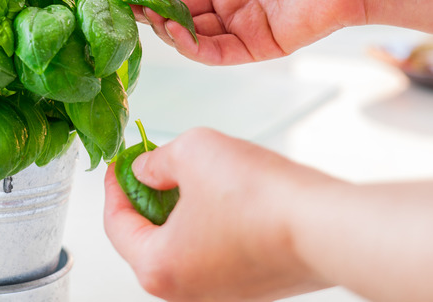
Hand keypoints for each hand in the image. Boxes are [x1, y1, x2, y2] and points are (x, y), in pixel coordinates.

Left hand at [104, 127, 334, 300]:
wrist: (326, 226)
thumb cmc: (259, 198)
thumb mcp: (190, 152)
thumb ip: (156, 161)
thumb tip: (146, 169)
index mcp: (158, 267)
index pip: (116, 224)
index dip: (115, 186)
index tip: (121, 162)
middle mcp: (185, 291)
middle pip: (147, 238)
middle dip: (146, 198)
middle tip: (151, 165)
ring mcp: (220, 293)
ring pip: (181, 244)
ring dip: (178, 210)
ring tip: (188, 175)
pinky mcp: (250, 286)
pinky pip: (213, 252)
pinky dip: (207, 224)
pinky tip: (220, 196)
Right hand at [124, 0, 432, 64]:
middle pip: (173, 5)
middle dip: (147, 5)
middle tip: (122, 5)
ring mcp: (236, 21)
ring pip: (187, 31)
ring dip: (164, 26)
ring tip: (148, 16)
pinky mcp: (251, 47)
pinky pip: (211, 52)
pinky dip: (189, 45)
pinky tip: (175, 31)